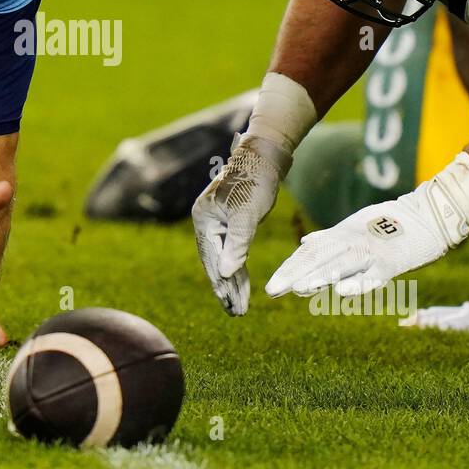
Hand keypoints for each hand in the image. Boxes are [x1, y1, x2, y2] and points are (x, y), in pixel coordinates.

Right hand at [192, 134, 288, 314]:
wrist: (265, 155)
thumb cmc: (256, 181)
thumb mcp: (247, 215)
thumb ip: (236, 245)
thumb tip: (225, 274)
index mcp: (203, 219)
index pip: (211, 259)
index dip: (222, 285)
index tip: (233, 307)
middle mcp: (206, 221)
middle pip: (214, 261)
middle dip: (226, 288)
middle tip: (236, 313)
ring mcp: (216, 221)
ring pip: (223, 257)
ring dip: (232, 281)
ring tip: (239, 306)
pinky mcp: (229, 220)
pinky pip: (230, 249)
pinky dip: (237, 266)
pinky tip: (240, 282)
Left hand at [266, 152, 468, 298]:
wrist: (430, 214)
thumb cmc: (392, 222)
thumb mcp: (355, 225)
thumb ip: (329, 236)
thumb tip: (304, 243)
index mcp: (342, 234)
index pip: (310, 252)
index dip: (291, 267)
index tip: (272, 283)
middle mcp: (352, 241)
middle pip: (319, 258)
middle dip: (294, 274)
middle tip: (272, 290)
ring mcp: (372, 252)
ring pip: (341, 265)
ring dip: (319, 277)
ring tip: (297, 289)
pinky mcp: (392, 264)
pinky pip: (372, 276)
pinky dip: (357, 283)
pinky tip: (341, 291)